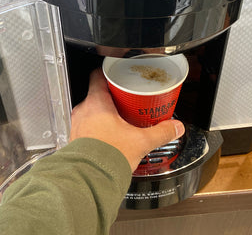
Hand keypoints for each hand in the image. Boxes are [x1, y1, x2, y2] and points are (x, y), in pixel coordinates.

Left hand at [70, 69, 184, 170]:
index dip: (108, 72)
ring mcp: (77, 125)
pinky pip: (87, 126)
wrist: (90, 178)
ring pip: (91, 111)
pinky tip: (110, 136)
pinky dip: (97, 128)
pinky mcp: (76, 140)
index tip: (118, 74)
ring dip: (104, 113)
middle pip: (97, 94)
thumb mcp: (140, 141)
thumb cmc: (107, 156)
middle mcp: (83, 111)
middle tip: (127, 100)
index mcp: (96, 103)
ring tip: (121, 119)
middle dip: (112, 96)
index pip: (98, 76)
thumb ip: (160, 132)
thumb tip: (175, 127)